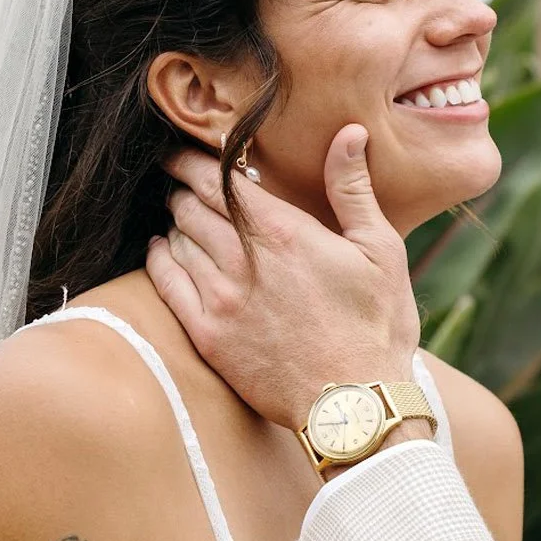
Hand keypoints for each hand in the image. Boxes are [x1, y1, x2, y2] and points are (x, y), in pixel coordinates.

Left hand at [145, 123, 420, 433]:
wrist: (355, 406)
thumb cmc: (377, 327)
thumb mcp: (380, 249)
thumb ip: (353, 188)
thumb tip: (350, 133)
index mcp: (284, 234)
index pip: (221, 180)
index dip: (196, 161)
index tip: (184, 151)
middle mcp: (244, 261)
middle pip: (193, 207)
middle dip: (183, 187)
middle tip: (179, 178)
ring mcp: (221, 301)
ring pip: (178, 242)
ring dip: (174, 221)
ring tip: (177, 213)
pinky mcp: (209, 336)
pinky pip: (167, 285)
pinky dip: (159, 259)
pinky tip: (161, 251)